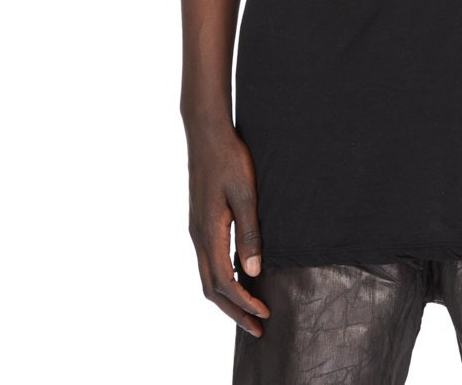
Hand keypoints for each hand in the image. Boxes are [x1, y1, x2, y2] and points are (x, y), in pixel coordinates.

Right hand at [187, 121, 270, 336]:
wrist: (207, 134)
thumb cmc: (229, 159)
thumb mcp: (245, 194)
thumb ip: (250, 232)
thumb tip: (253, 270)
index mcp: (209, 233)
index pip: (225, 282)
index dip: (244, 302)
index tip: (265, 314)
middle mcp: (198, 236)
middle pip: (212, 288)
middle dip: (234, 311)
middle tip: (257, 328)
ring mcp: (196, 230)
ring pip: (207, 276)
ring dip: (227, 298)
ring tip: (249, 310)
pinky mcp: (200, 222)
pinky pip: (208, 261)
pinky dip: (222, 279)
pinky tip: (239, 276)